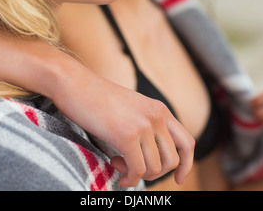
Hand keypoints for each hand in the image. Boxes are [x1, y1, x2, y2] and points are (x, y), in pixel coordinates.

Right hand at [53, 64, 194, 186]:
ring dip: (137, 174)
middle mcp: (156, 116)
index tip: (179, 179)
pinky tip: (114, 167)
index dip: (186, 165)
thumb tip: (151, 154)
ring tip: (118, 162)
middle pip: (172, 160)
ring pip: (155, 168)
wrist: (75, 84)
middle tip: (133, 167)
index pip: (187, 142)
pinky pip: (137, 170)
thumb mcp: (131, 107)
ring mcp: (143, 125)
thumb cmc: (97, 97)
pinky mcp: (127, 135)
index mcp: (160, 109)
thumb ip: (146, 124)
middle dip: (155, 173)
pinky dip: (129, 178)